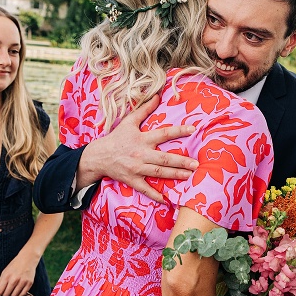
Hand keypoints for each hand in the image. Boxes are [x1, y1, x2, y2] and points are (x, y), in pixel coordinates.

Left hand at [0, 250, 37, 295]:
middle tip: (7, 290)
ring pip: (14, 295)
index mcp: (7, 276)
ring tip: (13, 289)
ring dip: (13, 294)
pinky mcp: (29, 283)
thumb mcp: (5, 271)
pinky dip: (19, 294)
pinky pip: (22, 294)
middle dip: (5, 294)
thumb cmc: (15, 265)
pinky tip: (19, 290)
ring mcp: (23, 281)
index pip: (0, 291)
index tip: (0, 293)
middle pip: (6, 294)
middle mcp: (15, 279)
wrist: (27, 258)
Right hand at [80, 94, 198, 201]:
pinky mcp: (132, 180)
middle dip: (181, 162)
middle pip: (164, 158)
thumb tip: (157, 95)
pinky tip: (166, 200)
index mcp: (142, 139)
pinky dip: (155, 195)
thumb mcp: (129, 121)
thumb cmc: (117, 138)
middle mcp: (141, 154)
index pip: (163, 133)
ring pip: (158, 173)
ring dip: (174, 175)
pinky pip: (145, 189)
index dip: (178, 130)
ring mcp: (136, 169)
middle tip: (196, 164)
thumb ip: (145, 109)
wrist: (99, 156)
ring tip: (189, 176)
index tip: (193, 129)